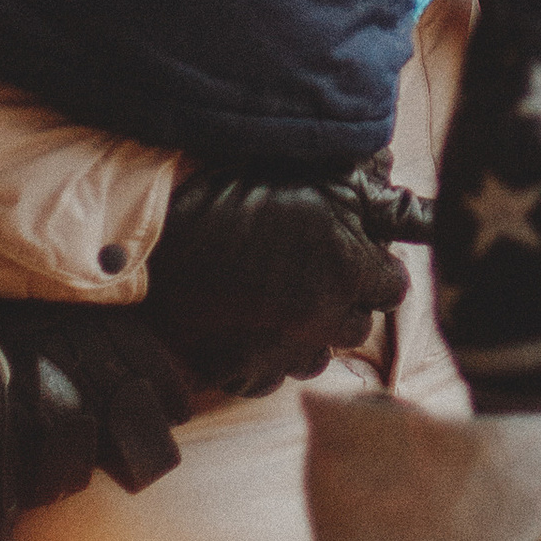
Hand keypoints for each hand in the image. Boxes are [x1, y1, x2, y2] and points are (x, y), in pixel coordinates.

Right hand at [140, 169, 410, 396]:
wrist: (147, 245)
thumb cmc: (221, 199)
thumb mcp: (299, 178)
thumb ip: (353, 181)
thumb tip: (388, 163)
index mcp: (342, 265)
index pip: (394, 286)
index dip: (374, 269)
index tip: (356, 257)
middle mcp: (320, 314)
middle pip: (358, 325)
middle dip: (343, 303)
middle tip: (312, 277)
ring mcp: (281, 351)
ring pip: (318, 357)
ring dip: (307, 335)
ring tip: (276, 305)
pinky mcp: (244, 375)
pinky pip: (275, 377)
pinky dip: (267, 358)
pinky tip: (247, 328)